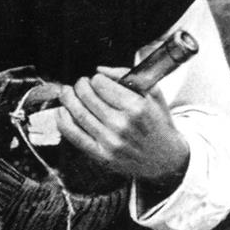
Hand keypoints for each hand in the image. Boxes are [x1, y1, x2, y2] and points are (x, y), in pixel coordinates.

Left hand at [55, 66, 189, 184]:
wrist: (167, 160)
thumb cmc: (158, 124)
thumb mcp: (152, 95)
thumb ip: (127, 76)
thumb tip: (100, 70)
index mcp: (136, 108)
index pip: (101, 84)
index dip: (95, 79)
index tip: (96, 80)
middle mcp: (122, 125)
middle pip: (86, 96)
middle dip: (80, 85)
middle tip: (80, 84)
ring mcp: (110, 141)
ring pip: (77, 113)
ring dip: (67, 99)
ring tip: (67, 92)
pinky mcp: (101, 155)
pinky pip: (73, 135)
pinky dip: (62, 120)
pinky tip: (62, 111)